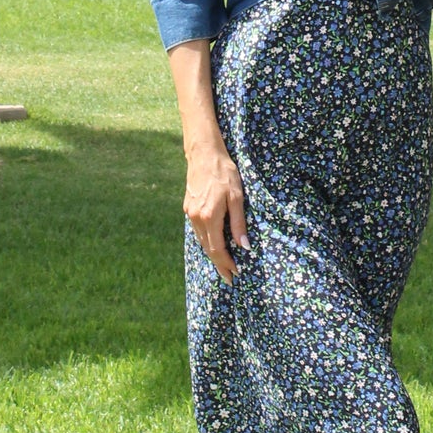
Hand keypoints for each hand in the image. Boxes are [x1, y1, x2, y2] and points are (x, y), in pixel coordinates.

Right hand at [184, 146, 248, 282]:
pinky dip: (206, 241)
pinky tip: (213, 244)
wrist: (204, 155)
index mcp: (209, 217)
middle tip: (229, 277)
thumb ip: (239, 223)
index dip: (226, 263)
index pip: (217, 249)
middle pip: (207, 248)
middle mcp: (196, 218)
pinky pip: (197, 231)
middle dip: (219, 263)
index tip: (234, 274)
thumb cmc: (225, 173)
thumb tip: (243, 247)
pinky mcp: (188, 208)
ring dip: (212, 254)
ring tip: (223, 264)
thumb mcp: (237, 197)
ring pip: (201, 240)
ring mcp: (190, 213)